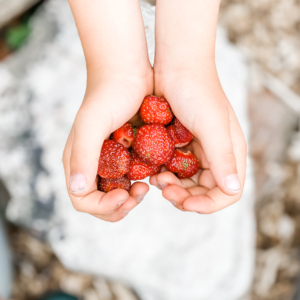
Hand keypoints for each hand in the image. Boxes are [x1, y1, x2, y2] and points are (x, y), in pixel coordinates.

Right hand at [63, 71, 152, 220]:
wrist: (127, 72)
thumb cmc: (108, 94)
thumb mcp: (92, 124)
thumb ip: (83, 156)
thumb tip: (77, 190)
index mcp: (78, 161)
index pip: (83, 199)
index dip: (104, 206)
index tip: (126, 196)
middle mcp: (92, 164)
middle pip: (101, 201)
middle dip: (120, 205)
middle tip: (140, 192)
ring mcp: (110, 160)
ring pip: (118, 193)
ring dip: (132, 197)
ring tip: (147, 186)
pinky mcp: (127, 153)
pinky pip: (132, 177)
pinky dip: (142, 182)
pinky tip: (153, 174)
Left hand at [150, 65, 246, 212]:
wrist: (176, 65)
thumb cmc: (197, 91)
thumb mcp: (211, 125)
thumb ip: (222, 158)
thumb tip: (232, 190)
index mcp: (230, 152)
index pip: (228, 192)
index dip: (209, 204)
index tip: (185, 203)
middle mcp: (216, 154)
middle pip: (204, 192)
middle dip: (185, 197)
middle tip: (164, 189)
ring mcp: (197, 150)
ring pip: (187, 183)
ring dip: (172, 187)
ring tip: (156, 179)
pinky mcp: (180, 144)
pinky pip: (174, 169)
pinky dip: (164, 174)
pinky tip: (153, 171)